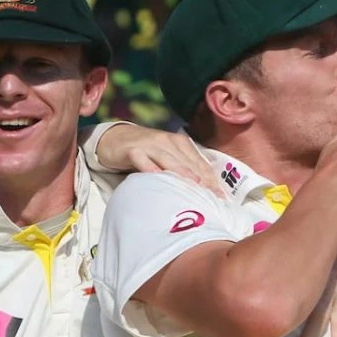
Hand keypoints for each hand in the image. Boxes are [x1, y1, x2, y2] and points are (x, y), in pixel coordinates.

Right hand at [96, 124, 223, 196]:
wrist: (115, 139)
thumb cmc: (147, 153)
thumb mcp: (169, 158)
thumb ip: (185, 169)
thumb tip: (206, 191)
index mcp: (181, 143)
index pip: (200, 163)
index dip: (212, 180)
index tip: (221, 197)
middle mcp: (168, 141)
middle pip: (188, 162)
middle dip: (203, 180)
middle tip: (213, 197)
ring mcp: (151, 144)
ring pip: (169, 159)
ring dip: (181, 172)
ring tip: (193, 184)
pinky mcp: (133, 149)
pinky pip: (143, 159)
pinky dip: (150, 168)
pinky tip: (157, 178)